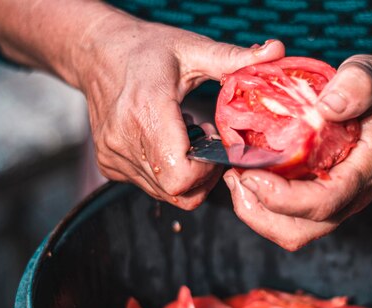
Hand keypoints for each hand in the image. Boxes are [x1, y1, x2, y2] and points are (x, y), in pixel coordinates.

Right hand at [77, 17, 283, 208]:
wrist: (96, 52)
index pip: (181, 175)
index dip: (207, 173)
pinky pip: (150, 186)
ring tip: (188, 139)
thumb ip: (233, 58)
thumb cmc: (145, 49)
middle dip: (203, 177)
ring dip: (186, 176)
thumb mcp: (191, 48)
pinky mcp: (109, 164)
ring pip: (165, 194)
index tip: (215, 146)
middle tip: (208, 144)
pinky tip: (170, 143)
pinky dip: (167, 173)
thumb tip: (276, 50)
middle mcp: (124, 140)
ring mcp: (113, 156)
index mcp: (147, 111)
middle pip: (178, 192)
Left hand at [223, 54, 371, 249]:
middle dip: (259, 211)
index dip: (282, 197)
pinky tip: (246, 173)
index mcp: (365, 173)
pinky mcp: (322, 196)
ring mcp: (336, 201)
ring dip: (256, 210)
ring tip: (235, 176)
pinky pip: (288, 216)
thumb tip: (326, 108)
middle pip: (301, 230)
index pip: (323, 203)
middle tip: (234, 175)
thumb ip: (356, 87)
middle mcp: (351, 197)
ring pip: (291, 230)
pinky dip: (261, 202)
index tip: (250, 172)